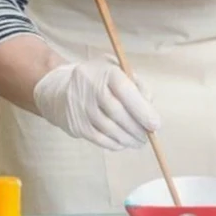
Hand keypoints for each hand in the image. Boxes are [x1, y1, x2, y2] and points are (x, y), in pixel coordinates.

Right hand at [33, 58, 160, 150]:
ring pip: (109, 128)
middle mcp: (90, 88)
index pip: (125, 90)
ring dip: (128, 138)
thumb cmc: (99, 80)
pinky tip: (123, 143)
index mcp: (105, 71)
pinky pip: (99, 139)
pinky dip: (114, 143)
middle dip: (137, 127)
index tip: (155, 124)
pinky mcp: (75, 125)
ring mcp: (80, 107)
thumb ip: (138, 85)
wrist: (59, 90)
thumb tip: (150, 109)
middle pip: (117, 112)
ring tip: (139, 142)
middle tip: (149, 136)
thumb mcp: (118, 72)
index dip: (142, 109)